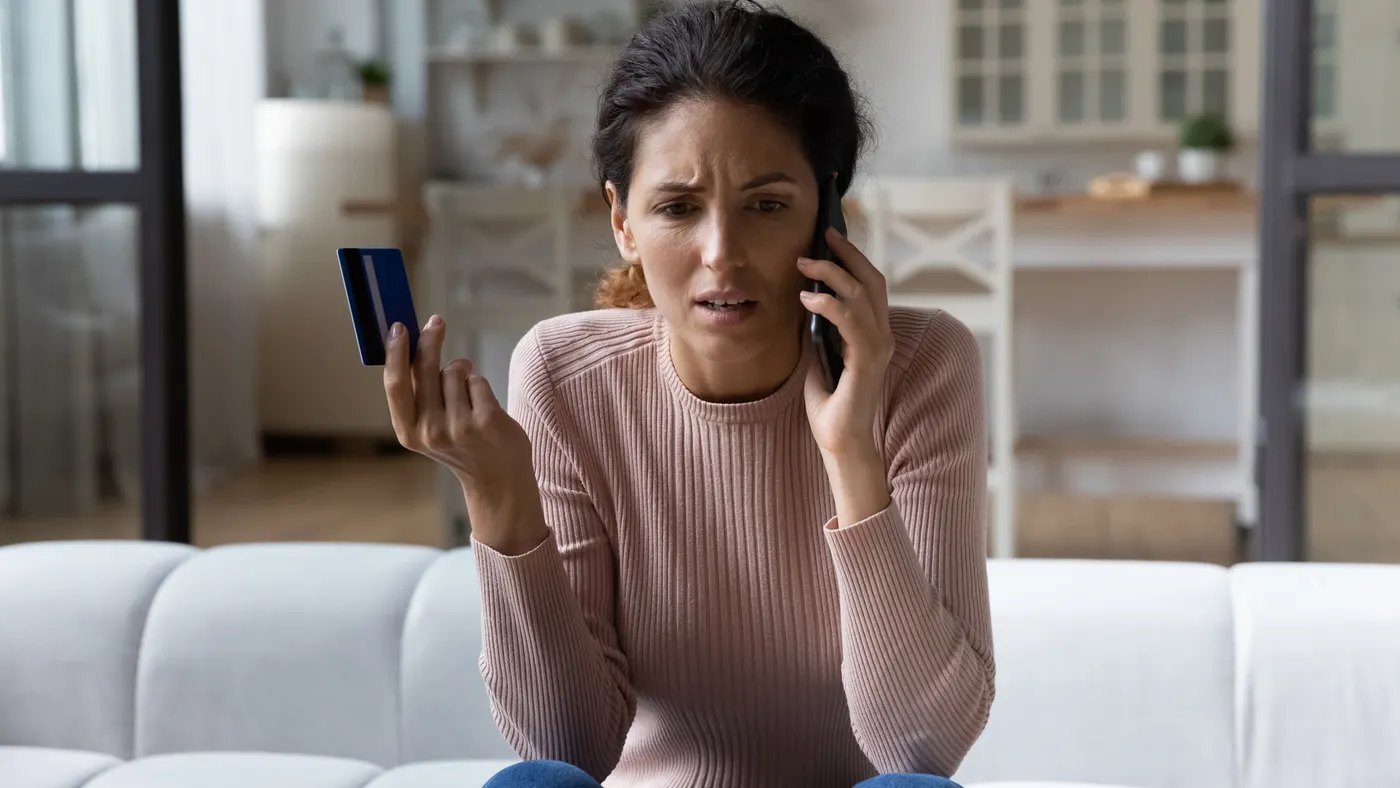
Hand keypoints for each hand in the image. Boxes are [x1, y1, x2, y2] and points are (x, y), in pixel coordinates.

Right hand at [384, 314, 545, 553]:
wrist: (497, 479)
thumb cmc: (461, 445)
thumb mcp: (429, 427)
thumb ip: (419, 394)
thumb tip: (410, 345)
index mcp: (409, 432)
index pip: (395, 385)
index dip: (395, 353)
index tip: (398, 327)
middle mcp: (431, 431)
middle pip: (426, 368)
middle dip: (430, 340)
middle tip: (436, 322)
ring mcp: (459, 427)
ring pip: (455, 371)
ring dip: (462, 374)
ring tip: (468, 398)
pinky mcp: (487, 420)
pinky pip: (478, 380)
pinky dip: (480, 386)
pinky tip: (484, 408)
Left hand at [798, 226, 894, 459]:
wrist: (840, 443)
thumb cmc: (830, 406)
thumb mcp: (819, 357)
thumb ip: (818, 331)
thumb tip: (804, 300)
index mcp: (873, 334)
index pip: (870, 286)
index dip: (853, 260)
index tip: (828, 240)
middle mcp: (882, 336)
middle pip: (872, 280)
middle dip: (848, 254)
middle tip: (823, 235)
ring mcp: (878, 347)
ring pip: (861, 294)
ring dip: (832, 274)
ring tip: (804, 264)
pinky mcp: (868, 360)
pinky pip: (851, 320)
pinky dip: (828, 303)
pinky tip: (807, 299)